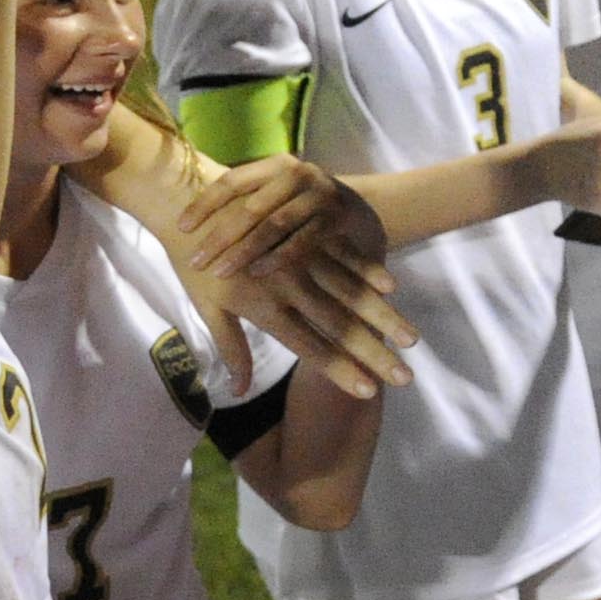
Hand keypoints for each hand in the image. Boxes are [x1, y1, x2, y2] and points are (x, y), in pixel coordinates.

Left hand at [178, 156, 413, 396]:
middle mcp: (288, 289)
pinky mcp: (304, 235)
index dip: (340, 371)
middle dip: (374, 353)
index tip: (368, 391)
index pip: (310, 349)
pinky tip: (392, 288)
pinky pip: (343, 255)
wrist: (188, 208)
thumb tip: (240, 391)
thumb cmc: (194, 268)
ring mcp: (300, 261)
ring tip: (412, 340)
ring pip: (351, 293)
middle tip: (406, 377)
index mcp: (265, 311)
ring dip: (383, 317)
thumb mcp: (208, 310)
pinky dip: (369, 272)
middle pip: (340, 327)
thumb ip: (231, 348)